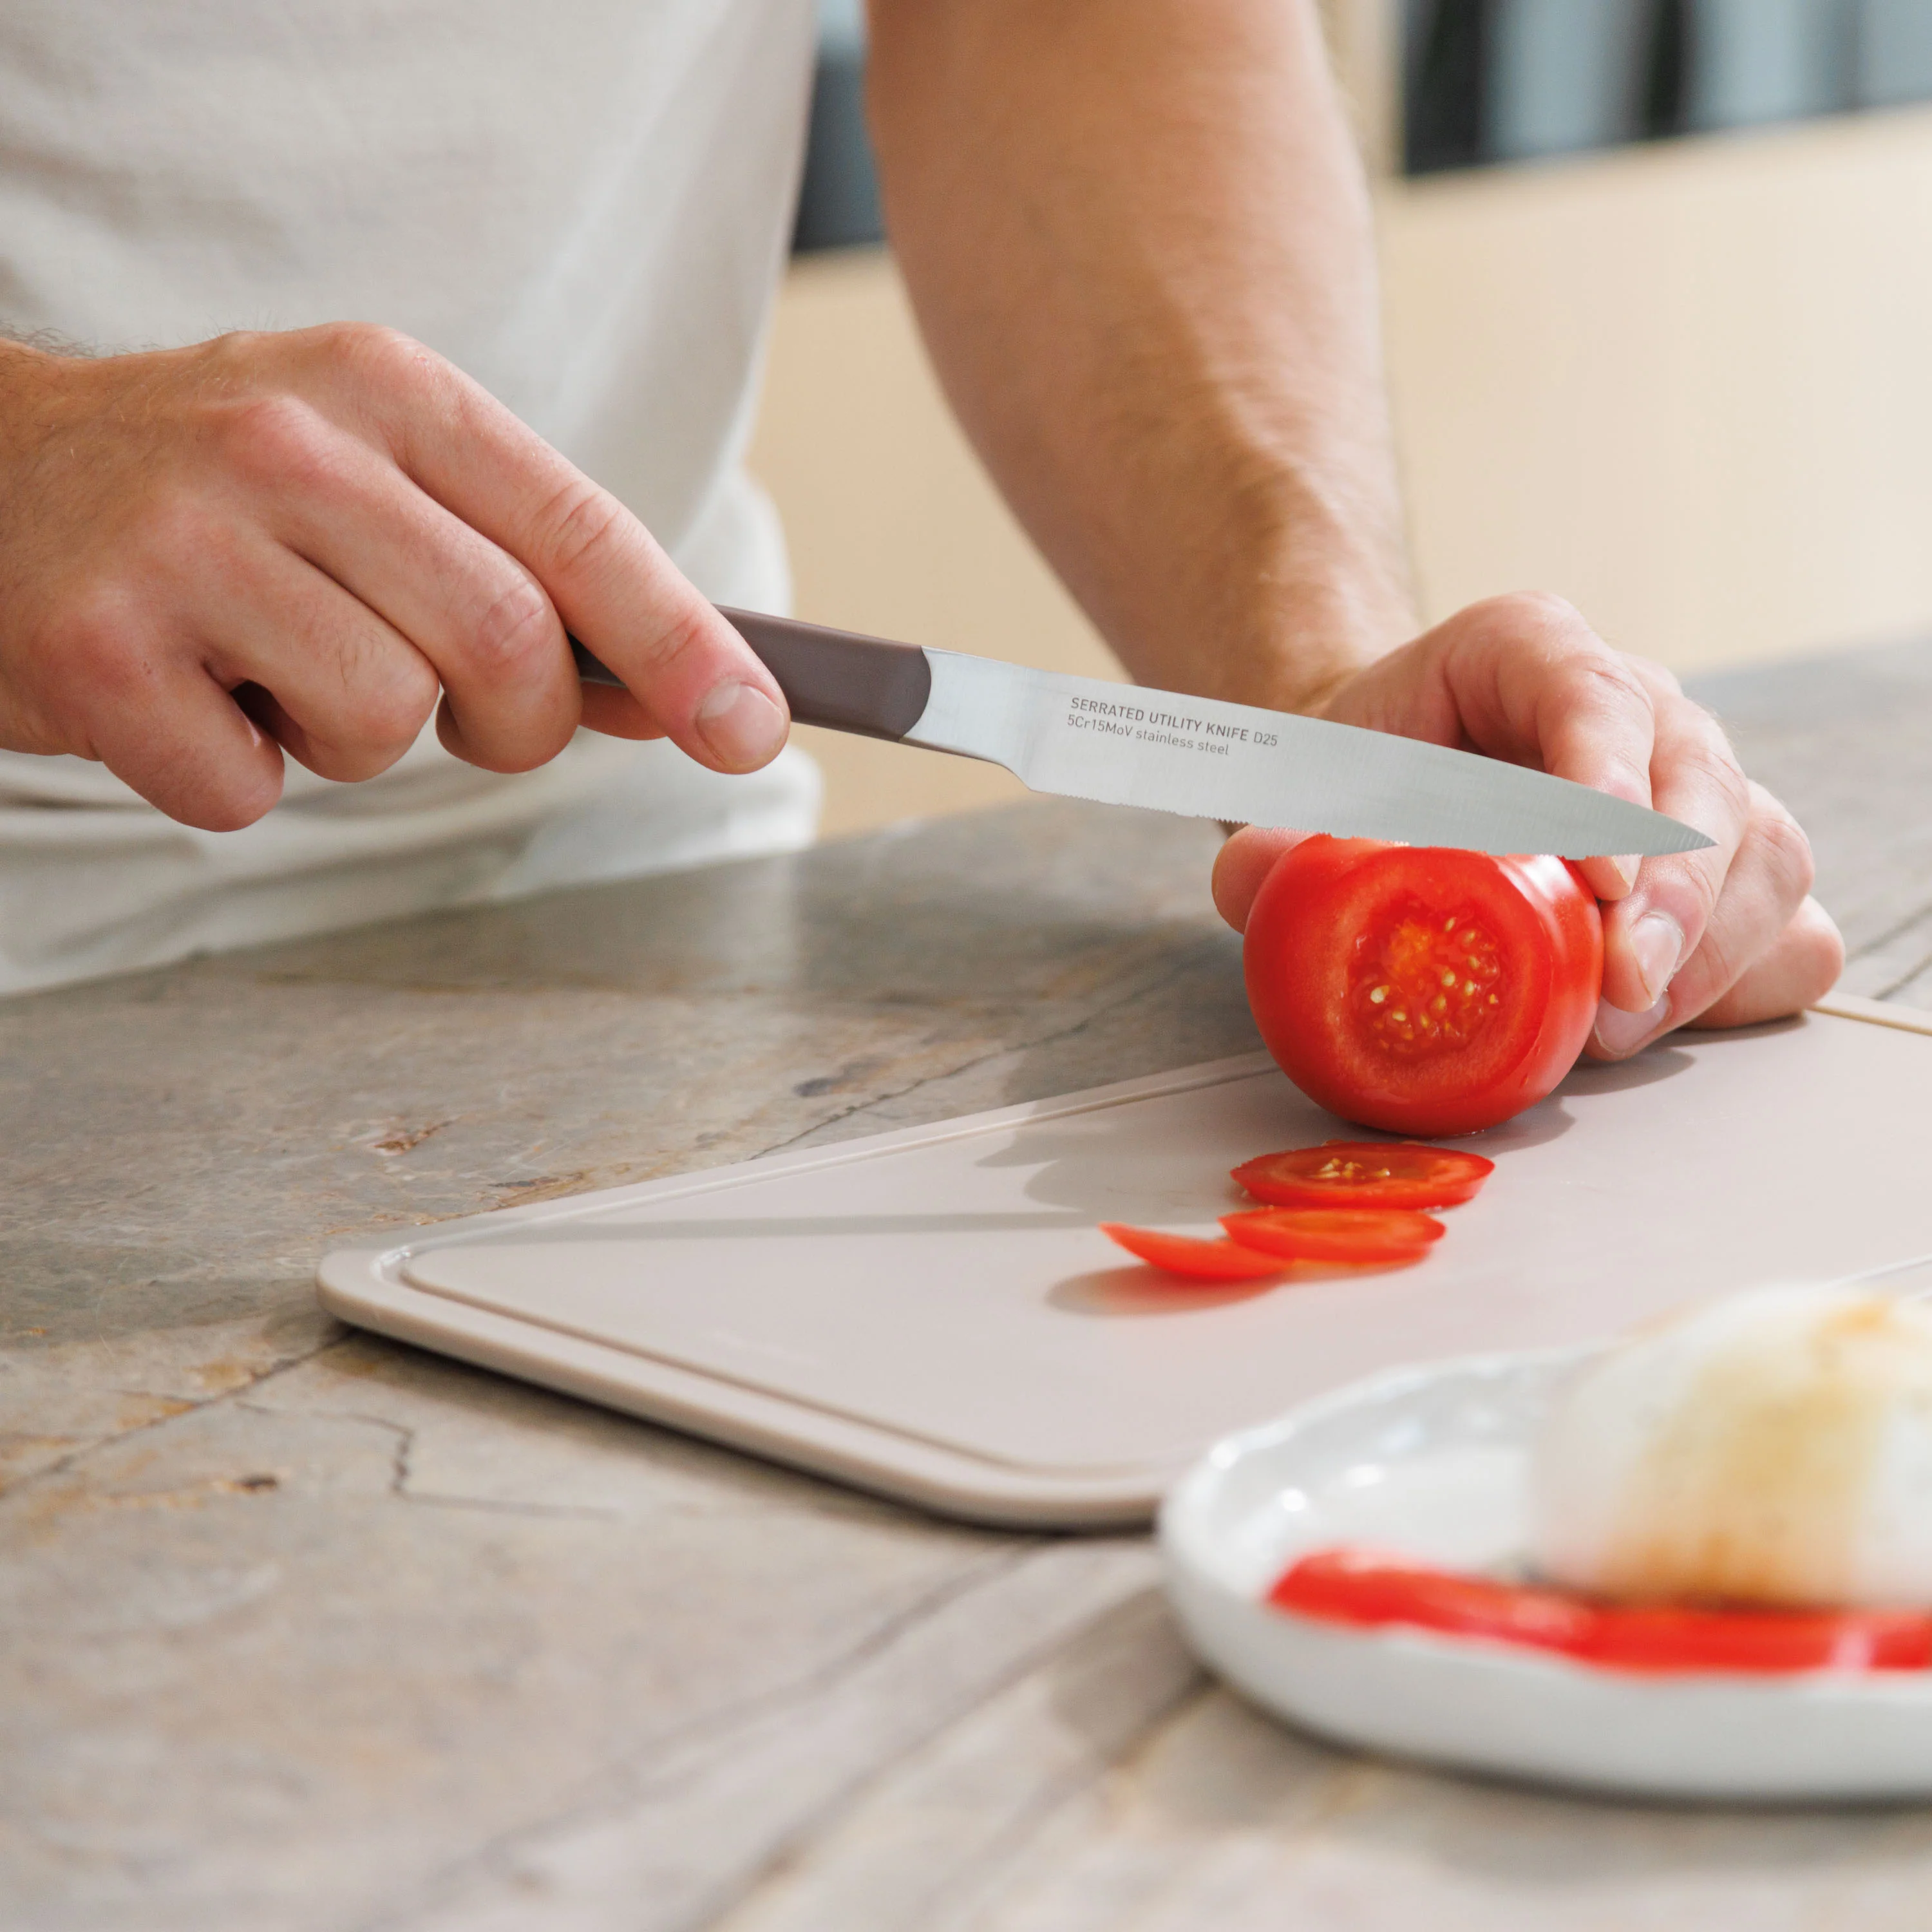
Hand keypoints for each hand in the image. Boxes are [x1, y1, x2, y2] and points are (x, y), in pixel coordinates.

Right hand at [0, 325, 789, 829]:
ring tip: (277, 671)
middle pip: (508, 644)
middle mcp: (289, 444)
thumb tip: (687, 690)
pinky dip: (240, 778)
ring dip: (357, 742)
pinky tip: (189, 697)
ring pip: (388, 723)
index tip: (753, 726)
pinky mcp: (93, 648)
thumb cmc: (221, 501)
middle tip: (452, 708)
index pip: (580, 531)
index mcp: (387, 391)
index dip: (683, 643)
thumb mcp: (380, 484)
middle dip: (513, 720)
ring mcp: (181, 542)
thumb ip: (526, 573)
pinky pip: (250, 794)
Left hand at [1211, 593, 1844, 1057]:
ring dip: (1710, 954)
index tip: (1599, 876)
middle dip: (1677, 897)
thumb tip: (1251, 880)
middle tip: (1622, 985)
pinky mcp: (1726, 872)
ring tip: (1623, 1028)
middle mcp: (1638, 707)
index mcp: (1530, 652)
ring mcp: (1697, 786)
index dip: (1608, 782)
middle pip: (1704, 784)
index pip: (1594, 695)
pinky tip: (1669, 1022)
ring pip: (1764, 856)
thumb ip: (1272, 840)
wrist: (1396, 794)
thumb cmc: (1366, 784)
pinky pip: (1785, 926)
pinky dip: (1741, 984)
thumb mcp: (1306, 798)